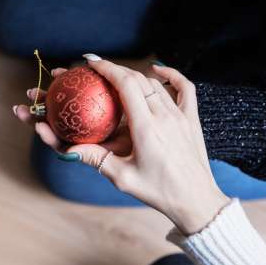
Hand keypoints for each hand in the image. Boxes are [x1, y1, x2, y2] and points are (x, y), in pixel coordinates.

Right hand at [13, 57, 228, 234]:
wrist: (197, 201)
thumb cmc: (159, 192)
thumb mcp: (123, 178)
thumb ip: (96, 159)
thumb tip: (68, 149)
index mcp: (146, 128)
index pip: (126, 85)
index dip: (107, 69)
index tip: (90, 63)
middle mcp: (164, 116)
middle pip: (137, 79)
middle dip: (113, 70)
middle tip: (94, 69)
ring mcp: (180, 116)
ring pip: (154, 84)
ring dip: (133, 75)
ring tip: (115, 75)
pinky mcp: (191, 120)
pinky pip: (185, 88)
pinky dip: (171, 75)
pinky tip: (158, 70)